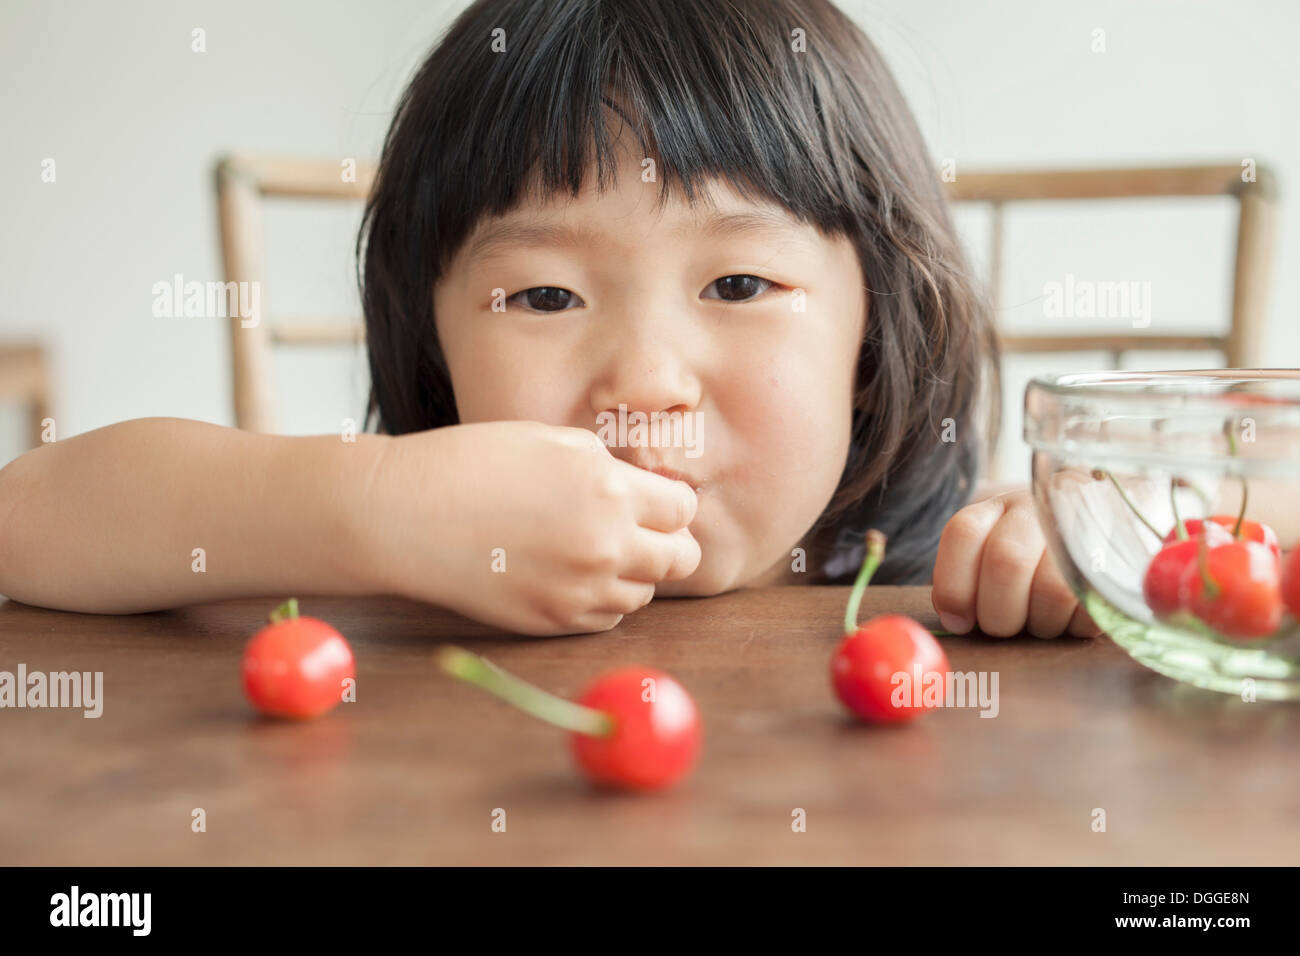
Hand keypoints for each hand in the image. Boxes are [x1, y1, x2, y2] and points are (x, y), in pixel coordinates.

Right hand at [356, 421, 700, 634]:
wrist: (405, 515)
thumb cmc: (473, 464)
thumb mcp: (554, 442)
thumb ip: (611, 468)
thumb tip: (648, 489)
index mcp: (610, 492)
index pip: (684, 510)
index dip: (670, 503)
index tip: (652, 500)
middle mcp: (605, 546)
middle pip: (679, 559)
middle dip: (666, 542)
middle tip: (640, 530)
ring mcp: (579, 590)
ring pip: (644, 593)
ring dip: (633, 573)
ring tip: (593, 549)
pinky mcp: (552, 621)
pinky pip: (606, 617)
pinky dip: (600, 599)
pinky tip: (570, 573)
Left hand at [931, 489, 1101, 637]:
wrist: (1101, 528)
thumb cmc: (1028, 562)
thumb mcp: (986, 559)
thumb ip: (963, 582)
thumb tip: (955, 619)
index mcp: (996, 510)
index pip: (963, 533)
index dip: (954, 586)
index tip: (958, 621)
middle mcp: (1037, 511)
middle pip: (1007, 561)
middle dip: (998, 613)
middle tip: (1003, 627)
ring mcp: (1081, 531)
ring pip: (1052, 590)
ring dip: (1040, 624)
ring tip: (1040, 621)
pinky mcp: (1118, 562)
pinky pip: (1091, 608)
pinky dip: (1074, 626)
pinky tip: (1069, 617)